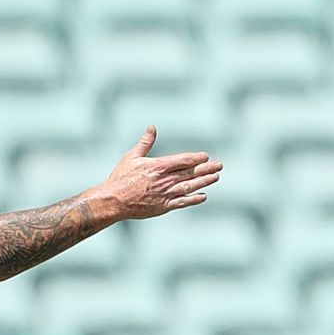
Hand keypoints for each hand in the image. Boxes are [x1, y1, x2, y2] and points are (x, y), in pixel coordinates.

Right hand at [95, 126, 221, 219]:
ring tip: (216, 177)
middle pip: (190, 173)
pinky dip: (194, 199)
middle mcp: (165, 180)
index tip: (206, 156)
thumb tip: (152, 127)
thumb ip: (145, 142)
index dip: (196, 158)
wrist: (114, 201)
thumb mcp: (132, 156)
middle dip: (206, 168)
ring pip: (190, 186)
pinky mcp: (163, 207)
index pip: (183, 160)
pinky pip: (182, 203)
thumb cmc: (120, 178)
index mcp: (159, 166)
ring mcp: (166, 194)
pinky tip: (203, 196)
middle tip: (219, 165)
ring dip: (204, 182)